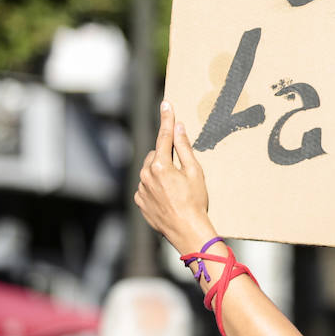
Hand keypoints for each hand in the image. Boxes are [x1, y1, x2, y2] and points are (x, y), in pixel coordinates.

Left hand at [134, 101, 213, 254]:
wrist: (186, 231)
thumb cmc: (195, 202)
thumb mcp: (195, 172)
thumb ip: (184, 149)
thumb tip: (178, 129)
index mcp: (160, 165)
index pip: (164, 136)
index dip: (166, 119)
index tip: (166, 104)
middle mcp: (146, 175)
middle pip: (155, 154)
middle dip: (166, 155)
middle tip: (181, 169)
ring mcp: (140, 189)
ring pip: (149, 169)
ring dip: (160, 171)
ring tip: (176, 187)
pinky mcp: (139, 201)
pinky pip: (145, 186)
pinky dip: (155, 185)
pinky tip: (168, 196)